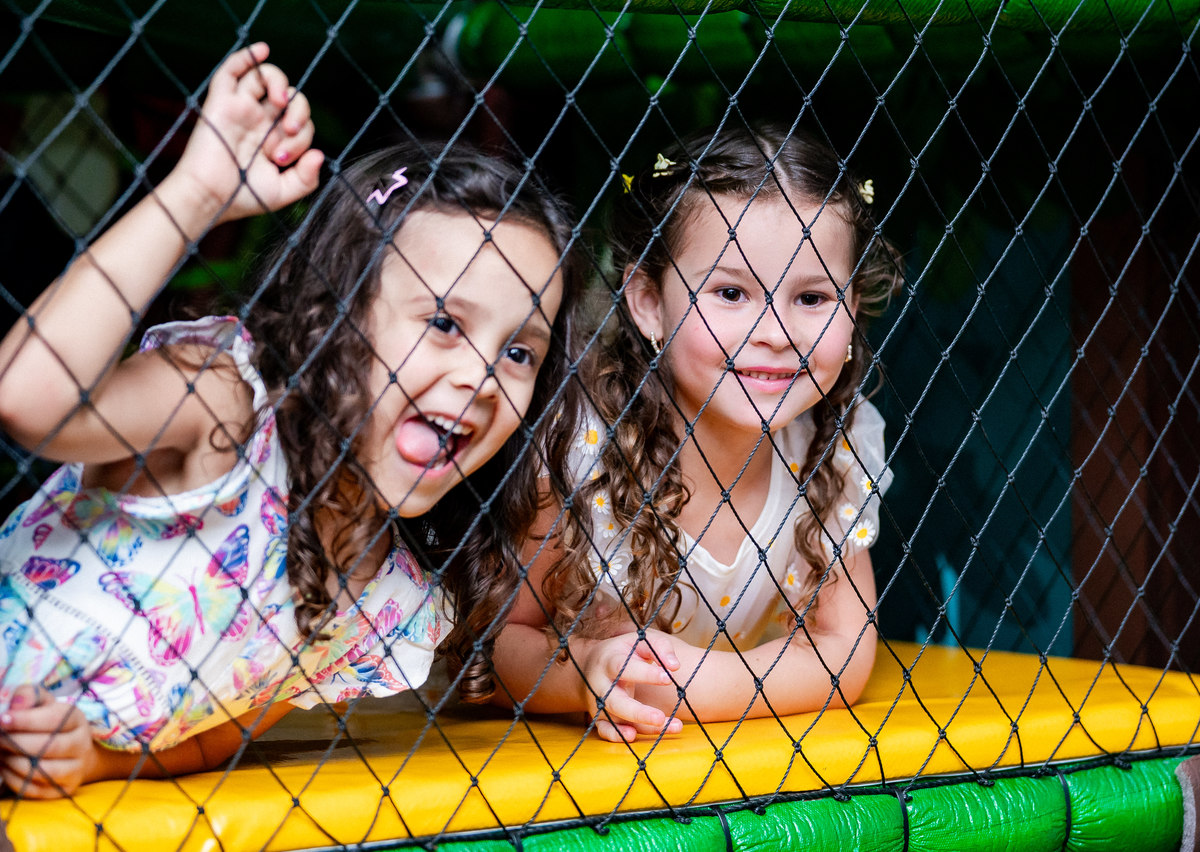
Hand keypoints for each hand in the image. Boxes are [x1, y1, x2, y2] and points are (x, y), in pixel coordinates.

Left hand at [0, 685, 98, 798]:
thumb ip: (28, 696)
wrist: (73, 754)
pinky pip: (33, 789)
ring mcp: (75, 769)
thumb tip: (16, 706)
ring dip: (11, 762)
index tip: (2, 720)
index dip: (25, 720)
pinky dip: (12, 778)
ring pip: (39, 770)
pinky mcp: (64, 790)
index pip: (54, 720)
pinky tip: (6, 767)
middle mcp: (81, 744)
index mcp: (77, 719)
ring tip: (1, 753)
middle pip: (46, 747)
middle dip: (13, 743)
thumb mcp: (42, 704)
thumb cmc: (50, 724)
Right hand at [170, 42, 322, 223]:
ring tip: (282, 102)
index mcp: (275, 139)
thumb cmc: (243, 197)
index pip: (301, 123)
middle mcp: (260, 121)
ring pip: (265, 78)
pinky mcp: (221, 102)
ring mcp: (241, 109)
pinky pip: (233, 70)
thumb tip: (320, 154)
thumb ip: (307, 178)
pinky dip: (248, 57)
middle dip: (299, 112)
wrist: (210, 197)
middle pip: (290, 98)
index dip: (302, 137)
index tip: (282, 159)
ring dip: (281, 83)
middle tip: (289, 131)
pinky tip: (263, 50)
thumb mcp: (283, 192)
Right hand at [579, 629, 684, 742]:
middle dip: (638, 712)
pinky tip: (634, 737)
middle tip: (661, 717)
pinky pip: (605, 731)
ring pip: (616, 719)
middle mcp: (601, 684)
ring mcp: (599, 703)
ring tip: (665, 726)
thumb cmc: (624, 651)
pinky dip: (617, 735)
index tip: (668, 677)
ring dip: (640, 726)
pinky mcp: (600, 717)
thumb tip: (675, 666)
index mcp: (610, 661)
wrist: (590, 664)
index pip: (627, 668)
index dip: (647, 674)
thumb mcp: (640, 642)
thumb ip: (660, 648)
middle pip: (616, 702)